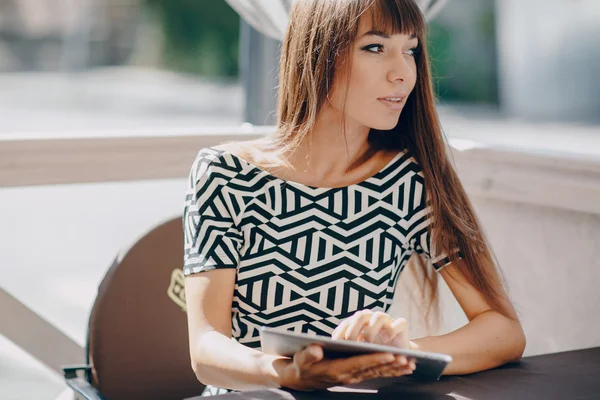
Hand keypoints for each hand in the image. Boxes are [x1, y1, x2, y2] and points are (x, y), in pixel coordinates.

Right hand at [276, 344, 415, 390]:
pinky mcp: (356, 375)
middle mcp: (348, 375)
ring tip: (411, 363)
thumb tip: (316, 349)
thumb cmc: (302, 364)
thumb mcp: (301, 358)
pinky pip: (376, 373)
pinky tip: (403, 367)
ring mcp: (353, 376)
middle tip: (407, 359)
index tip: (389, 354)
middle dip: (391, 364)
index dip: (374, 359)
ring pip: (377, 372)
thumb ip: (309, 354)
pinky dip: (390, 370)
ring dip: (394, 369)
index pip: (359, 363)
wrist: (301, 377)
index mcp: (336, 369)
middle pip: (373, 369)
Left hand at [332, 310, 410, 348]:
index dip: (341, 331)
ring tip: (369, 344)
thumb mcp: (358, 350)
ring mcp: (388, 320)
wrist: (396, 355)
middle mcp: (372, 318)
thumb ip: (347, 346)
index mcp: (359, 322)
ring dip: (371, 330)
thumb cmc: (373, 352)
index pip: (347, 323)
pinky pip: (399, 322)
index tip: (336, 343)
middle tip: (350, 342)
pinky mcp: (402, 325)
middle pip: (360, 316)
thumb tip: (330, 348)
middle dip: (354, 329)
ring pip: (378, 317)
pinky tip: (387, 340)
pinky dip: (393, 330)